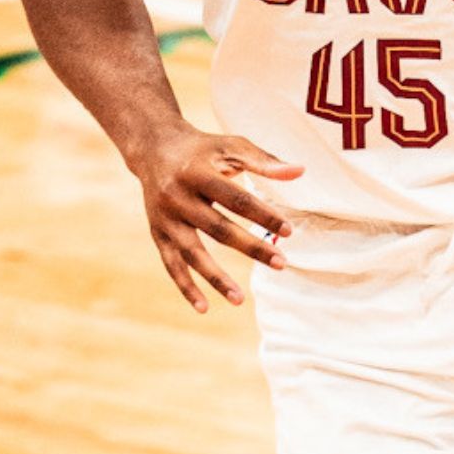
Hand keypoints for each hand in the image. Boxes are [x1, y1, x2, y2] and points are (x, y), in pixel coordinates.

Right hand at [134, 127, 304, 312]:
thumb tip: (299, 171)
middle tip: (281, 263)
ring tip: (239, 300)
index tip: (288, 231)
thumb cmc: (203, 149)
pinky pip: (171, 264)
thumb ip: (264, 160)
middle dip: (251, 247)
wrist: (154, 147)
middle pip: (217, 228)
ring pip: (192, 253)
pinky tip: (204, 307)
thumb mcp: (231, 146)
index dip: (262, 215)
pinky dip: (186, 287)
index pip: (235, 199)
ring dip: (215, 278)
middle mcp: (177, 197)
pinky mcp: (157, 233)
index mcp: (198, 173)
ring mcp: (165, 218)